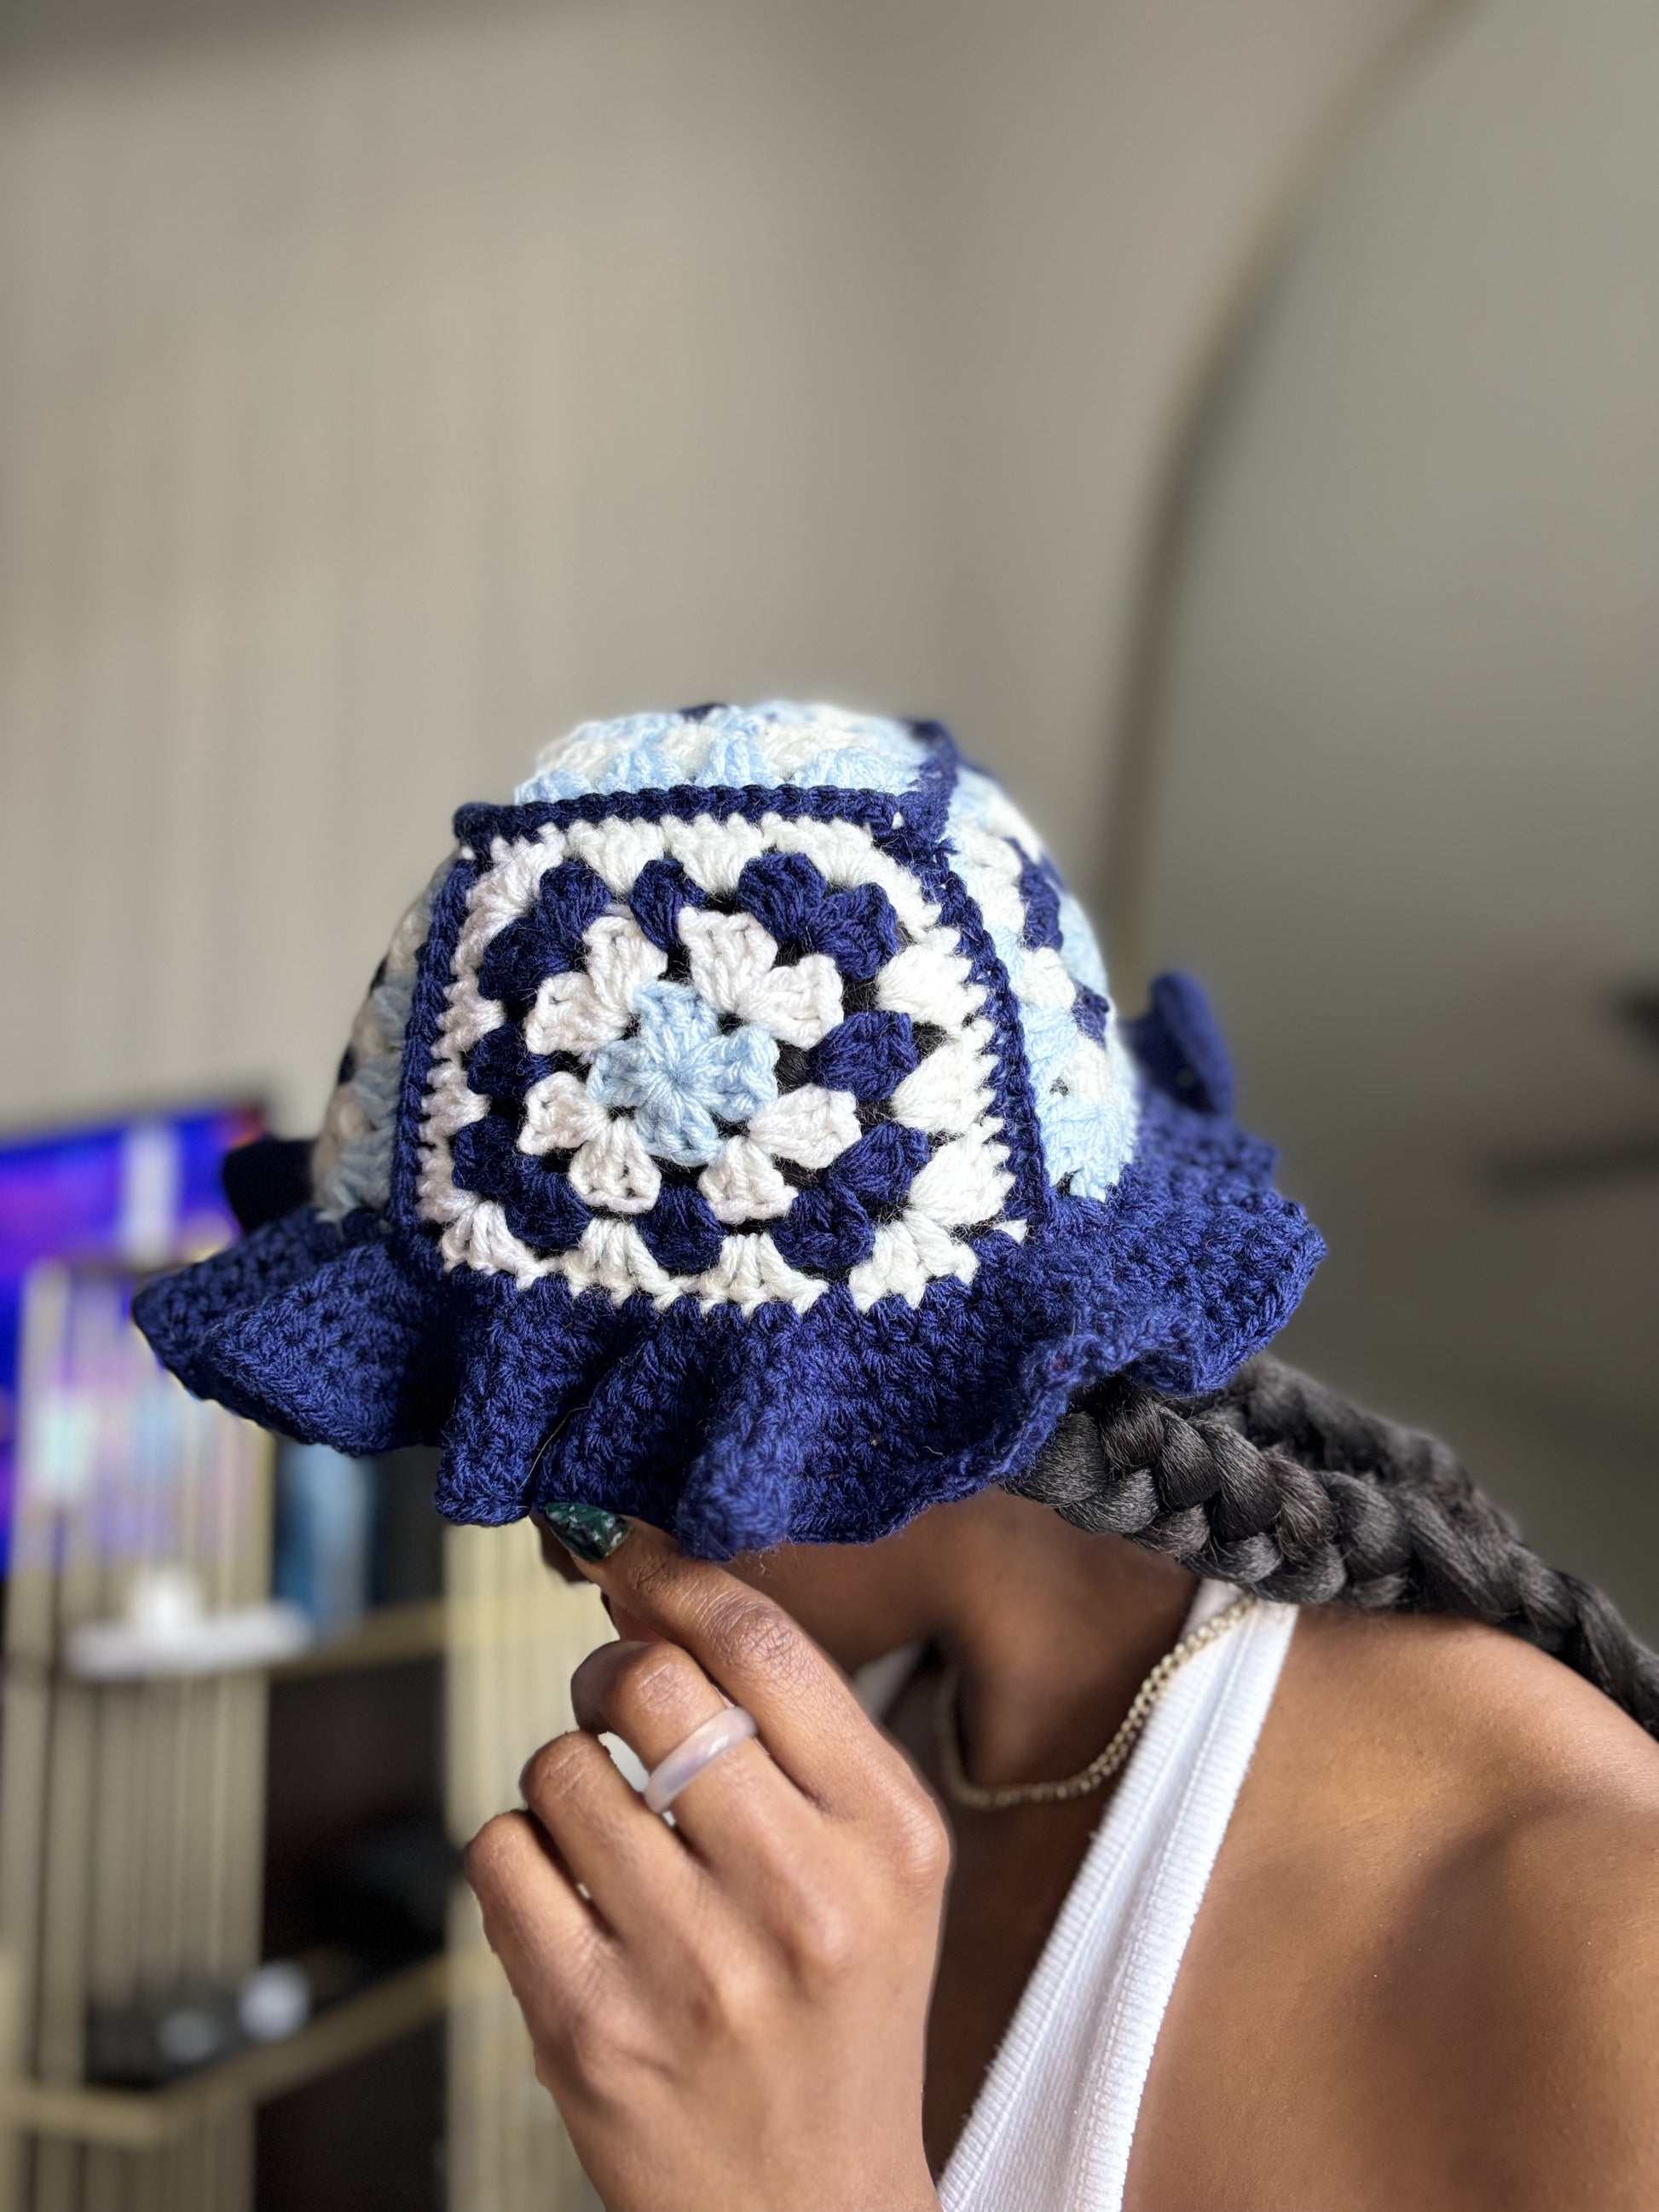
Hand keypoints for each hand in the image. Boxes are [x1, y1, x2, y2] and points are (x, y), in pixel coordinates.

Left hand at [463, 1517, 948, 2211]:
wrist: (807, 2208)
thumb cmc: (839, 2006)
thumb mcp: (877, 1860)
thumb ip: (793, 1722)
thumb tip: (653, 1581)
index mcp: (888, 1839)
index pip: (761, 1644)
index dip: (675, 1578)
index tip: (633, 1563)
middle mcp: (800, 1900)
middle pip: (651, 1684)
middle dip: (613, 1672)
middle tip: (620, 1701)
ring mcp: (690, 1972)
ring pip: (560, 1765)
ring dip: (567, 1774)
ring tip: (610, 1830)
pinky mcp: (589, 2031)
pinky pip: (500, 1855)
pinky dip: (519, 1854)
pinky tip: (571, 1896)